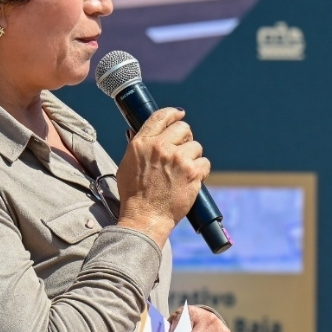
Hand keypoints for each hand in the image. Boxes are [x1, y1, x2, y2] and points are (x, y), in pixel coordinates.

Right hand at [115, 108, 208, 247]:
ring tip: (183, 172)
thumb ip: (137, 148)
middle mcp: (160, 147)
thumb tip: (141, 135)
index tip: (179, 114)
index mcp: (142, 143)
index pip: (161, 116)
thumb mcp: (126, 166)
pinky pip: (205, 163)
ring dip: (193, 157)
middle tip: (182, 150)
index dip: (173, 113)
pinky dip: (201, 172)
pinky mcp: (192, 172)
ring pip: (196, 146)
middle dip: (185, 138)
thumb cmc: (134, 195)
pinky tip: (191, 180)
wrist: (145, 217)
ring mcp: (178, 159)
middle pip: (183, 128)